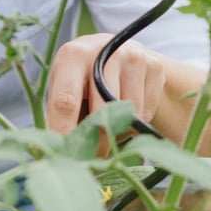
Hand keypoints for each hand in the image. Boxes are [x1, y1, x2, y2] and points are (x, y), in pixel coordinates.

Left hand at [46, 34, 210, 155]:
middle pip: (101, 111)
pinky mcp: (154, 66)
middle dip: (95, 143)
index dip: (64, 133)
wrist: (119, 54)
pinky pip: (145, 113)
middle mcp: (104, 51)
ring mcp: (132, 57)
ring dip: (117, 131)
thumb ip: (60, 116)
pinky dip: (135, 122)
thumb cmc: (82, 79)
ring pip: (127, 115)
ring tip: (108, 124)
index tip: (64, 157)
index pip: (65, 102)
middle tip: (92, 159)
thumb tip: (56, 152)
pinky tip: (126, 111)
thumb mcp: (64, 88)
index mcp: (72, 56)